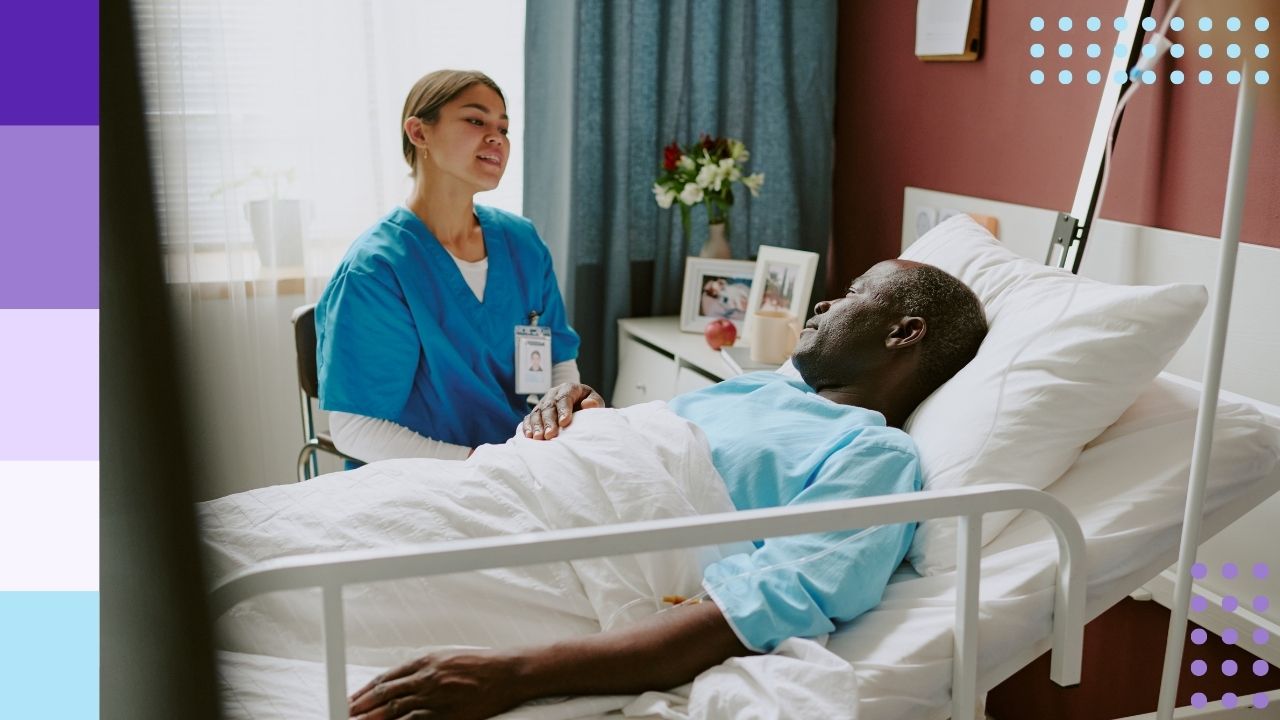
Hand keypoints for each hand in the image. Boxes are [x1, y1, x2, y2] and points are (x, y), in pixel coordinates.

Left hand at [349, 650, 525, 719]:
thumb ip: (422, 669)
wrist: (506, 674)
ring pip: (394, 711)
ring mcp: (434, 698)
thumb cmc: (479, 665)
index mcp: (425, 661)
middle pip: (385, 695)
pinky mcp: (445, 715)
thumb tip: (398, 681)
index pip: (386, 678)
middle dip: (362, 707)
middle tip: (346, 714)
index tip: (352, 699)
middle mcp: (425, 678)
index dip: (366, 691)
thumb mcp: (446, 658)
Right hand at [521, 383, 603, 439]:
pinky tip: (529, 436)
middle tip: (550, 435)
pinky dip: (528, 426)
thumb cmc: (588, 405)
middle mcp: (554, 393)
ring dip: (537, 425)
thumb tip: (587, 404)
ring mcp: (543, 402)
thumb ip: (594, 402)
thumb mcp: (595, 402)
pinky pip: (529, 418)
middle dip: (549, 421)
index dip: (564, 410)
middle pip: (549, 406)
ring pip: (537, 412)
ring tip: (538, 438)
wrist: (579, 406)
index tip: (564, 423)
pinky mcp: (536, 412)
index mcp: (569, 388)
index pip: (564, 398)